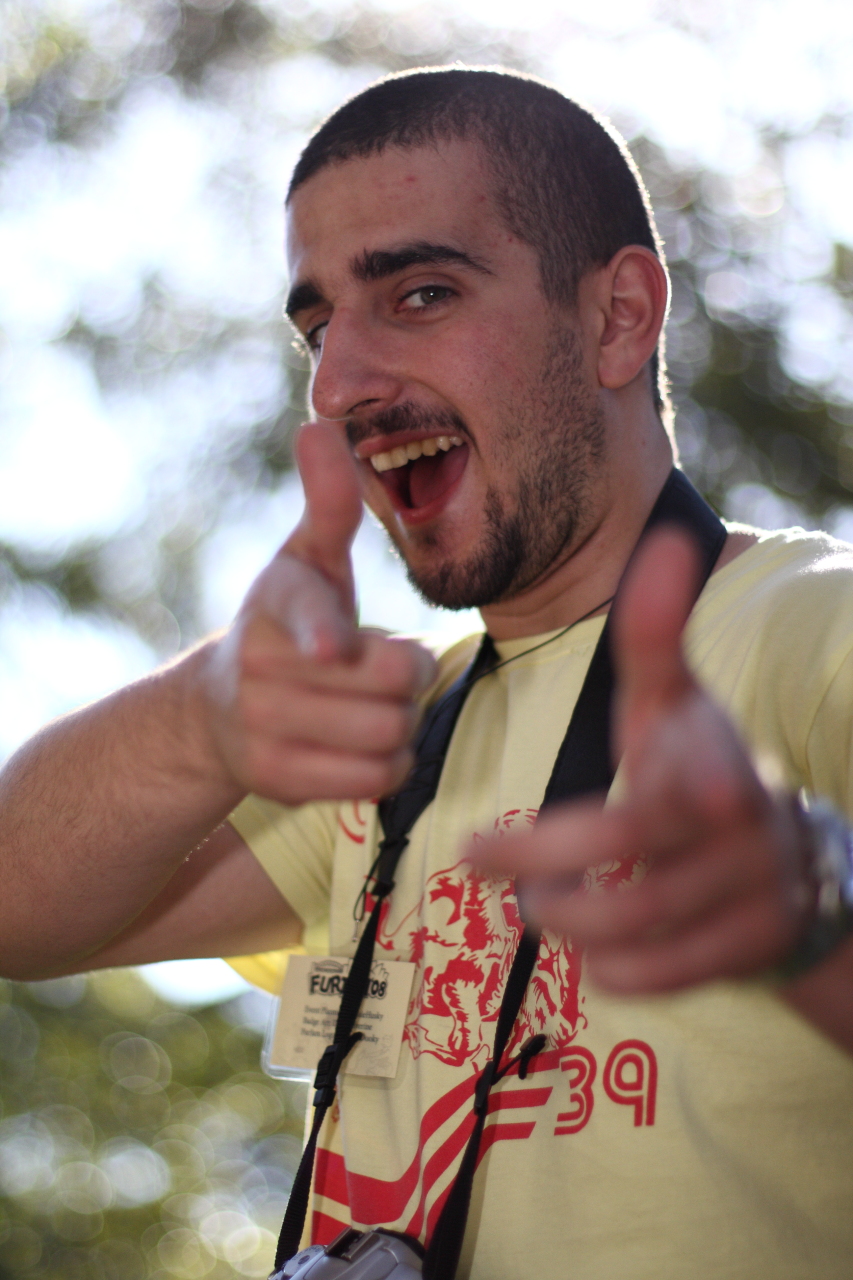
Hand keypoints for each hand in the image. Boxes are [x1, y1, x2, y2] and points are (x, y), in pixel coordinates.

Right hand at [201, 422, 435, 804]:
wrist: (219, 710)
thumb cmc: (287, 621)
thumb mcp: (306, 561)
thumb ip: (327, 503)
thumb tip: (321, 426)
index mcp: (277, 603)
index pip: (307, 612)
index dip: (324, 631)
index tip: (334, 646)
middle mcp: (260, 668)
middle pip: (389, 681)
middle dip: (411, 674)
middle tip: (393, 667)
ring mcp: (263, 728)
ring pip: (388, 733)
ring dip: (404, 720)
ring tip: (379, 704)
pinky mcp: (278, 780)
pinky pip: (375, 780)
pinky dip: (391, 763)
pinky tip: (371, 742)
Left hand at [473, 529, 813, 993]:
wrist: (798, 857)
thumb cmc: (703, 764)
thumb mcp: (677, 701)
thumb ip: (656, 632)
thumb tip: (665, 541)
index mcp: (709, 752)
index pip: (654, 767)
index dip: (601, 798)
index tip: (499, 834)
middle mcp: (737, 819)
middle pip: (626, 851)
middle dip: (536, 862)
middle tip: (472, 860)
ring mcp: (750, 889)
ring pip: (639, 921)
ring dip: (567, 919)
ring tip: (532, 904)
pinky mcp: (750, 948)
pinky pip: (666, 974)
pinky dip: (617, 970)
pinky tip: (592, 952)